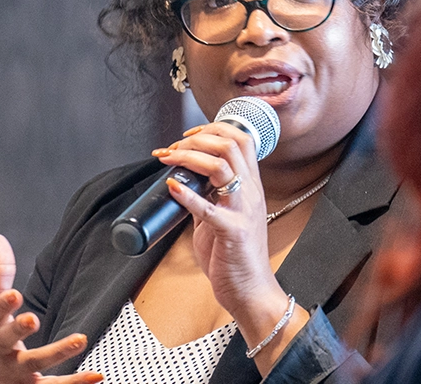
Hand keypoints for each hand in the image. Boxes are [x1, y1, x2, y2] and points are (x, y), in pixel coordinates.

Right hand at [0, 230, 102, 383]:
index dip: (2, 305)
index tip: (15, 294)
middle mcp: (1, 349)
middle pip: (8, 338)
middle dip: (18, 328)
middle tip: (33, 319)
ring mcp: (17, 370)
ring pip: (36, 362)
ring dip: (57, 351)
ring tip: (80, 340)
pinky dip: (75, 382)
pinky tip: (97, 375)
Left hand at [154, 123, 279, 313]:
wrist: (250, 290)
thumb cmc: (236, 258)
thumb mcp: (223, 218)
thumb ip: (208, 198)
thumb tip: (184, 183)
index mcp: (250, 187)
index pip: (241, 139)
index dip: (212, 130)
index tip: (187, 137)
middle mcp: (250, 193)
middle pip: (231, 144)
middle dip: (197, 138)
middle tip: (173, 148)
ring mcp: (243, 211)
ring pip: (222, 166)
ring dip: (190, 157)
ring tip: (169, 159)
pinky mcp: (232, 231)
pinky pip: (208, 208)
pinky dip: (186, 195)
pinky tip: (171, 187)